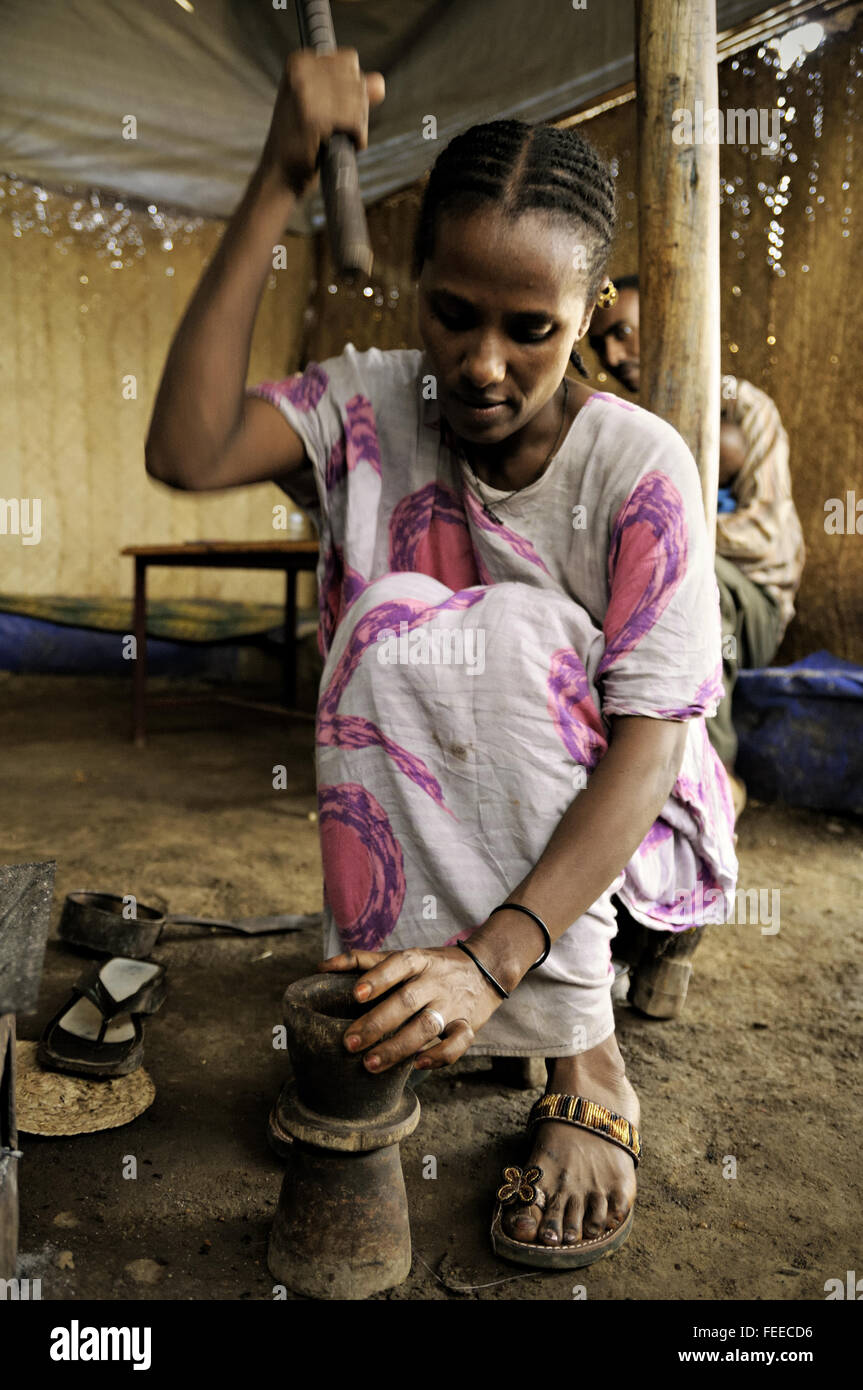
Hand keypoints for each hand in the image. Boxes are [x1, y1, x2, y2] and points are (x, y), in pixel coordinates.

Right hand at [260, 48, 385, 197]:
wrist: (280, 173)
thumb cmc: (301, 141)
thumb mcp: (323, 105)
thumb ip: (352, 90)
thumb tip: (380, 83)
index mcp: (300, 61)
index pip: (349, 60)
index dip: (353, 88)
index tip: (339, 109)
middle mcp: (300, 71)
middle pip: (357, 79)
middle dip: (358, 107)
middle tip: (341, 127)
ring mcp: (305, 93)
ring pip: (359, 99)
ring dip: (358, 124)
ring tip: (341, 136)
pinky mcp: (313, 117)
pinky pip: (355, 120)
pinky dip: (357, 136)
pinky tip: (345, 143)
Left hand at [317, 946, 504, 1072]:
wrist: (487, 968)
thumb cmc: (433, 966)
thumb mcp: (405, 956)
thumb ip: (365, 961)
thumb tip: (321, 966)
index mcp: (419, 961)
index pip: (398, 964)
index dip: (378, 978)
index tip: (355, 995)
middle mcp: (435, 982)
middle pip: (406, 1001)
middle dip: (377, 1024)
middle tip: (349, 1043)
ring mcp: (453, 1005)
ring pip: (427, 1026)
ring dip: (398, 1047)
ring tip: (370, 1064)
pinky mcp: (469, 1025)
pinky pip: (458, 1043)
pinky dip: (439, 1055)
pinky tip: (417, 1065)